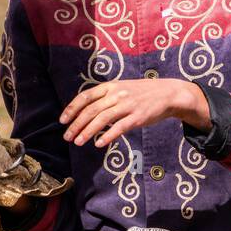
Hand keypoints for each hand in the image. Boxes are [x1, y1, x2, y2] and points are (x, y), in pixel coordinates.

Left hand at [60, 79, 209, 148]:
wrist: (168, 93)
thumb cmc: (142, 93)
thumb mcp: (121, 88)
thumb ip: (105, 97)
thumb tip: (85, 110)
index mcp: (110, 86)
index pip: (85, 96)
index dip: (72, 109)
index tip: (63, 121)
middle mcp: (117, 94)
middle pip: (91, 110)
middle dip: (76, 125)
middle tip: (67, 137)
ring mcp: (128, 105)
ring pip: (102, 119)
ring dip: (87, 132)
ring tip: (78, 142)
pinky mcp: (138, 117)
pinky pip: (119, 127)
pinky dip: (107, 136)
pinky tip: (99, 144)